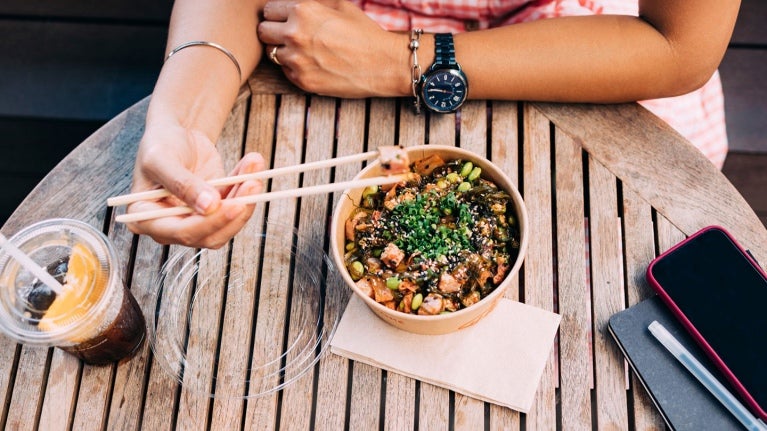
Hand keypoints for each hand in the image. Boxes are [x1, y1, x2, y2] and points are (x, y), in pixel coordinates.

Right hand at [126, 124, 264, 247]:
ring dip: (245, 199)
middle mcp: (169, 226)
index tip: (235, 205)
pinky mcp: (214, 211)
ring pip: (227, 224)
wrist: (176, 133)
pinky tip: (252, 166)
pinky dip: (246, 188)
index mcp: (145, 218)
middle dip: (234, 212)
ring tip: (254, 169)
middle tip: (253, 184)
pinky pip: (235, 206)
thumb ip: (183, 184)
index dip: (211, 222)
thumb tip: (209, 207)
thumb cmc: (160, 143)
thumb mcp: (162, 158)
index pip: (182, 232)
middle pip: (209, 235)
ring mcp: (194, 221)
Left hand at [257, 0, 406, 96]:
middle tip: (290, 35)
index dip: (277, 14)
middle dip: (274, 31)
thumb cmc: (363, 32)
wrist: (383, 64)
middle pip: (263, 31)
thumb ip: (310, 3)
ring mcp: (296, 60)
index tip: (286, 19)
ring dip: (283, 51)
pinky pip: (285, 71)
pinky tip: (313, 64)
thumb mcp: (338, 6)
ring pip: (272, 53)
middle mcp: (294, 34)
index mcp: (302, 11)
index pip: (268, 10)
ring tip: (304, 50)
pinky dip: (294, 68)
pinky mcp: (302, 81)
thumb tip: (292, 5)